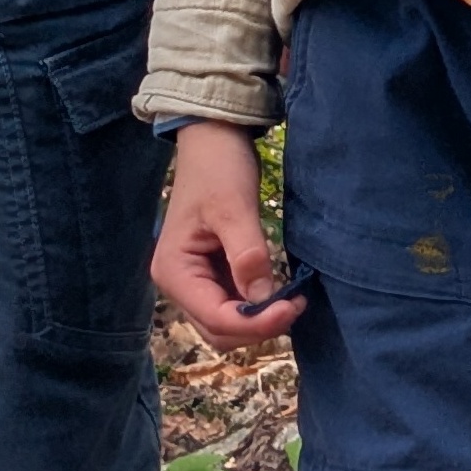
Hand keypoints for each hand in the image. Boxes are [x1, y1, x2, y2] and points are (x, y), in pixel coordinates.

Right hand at [154, 121, 304, 348]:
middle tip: (297, 305)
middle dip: (257, 327)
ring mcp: (194, 281)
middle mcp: (178, 284)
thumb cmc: (218, 169)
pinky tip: (280, 294)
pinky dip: (257, 307)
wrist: (213, 141)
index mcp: (174, 271)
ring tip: (292, 301)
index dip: (255, 322)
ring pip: (226, 323)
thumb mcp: (233, 208)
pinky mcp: (212, 274)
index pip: (215, 317)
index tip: (293, 306)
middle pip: (218, 329)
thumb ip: (247, 254)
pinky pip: (233, 304)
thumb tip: (264, 298)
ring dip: (258, 321)